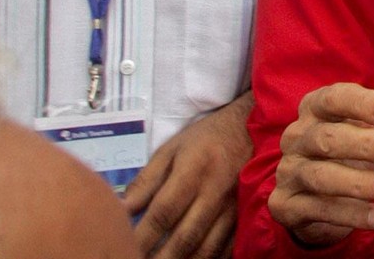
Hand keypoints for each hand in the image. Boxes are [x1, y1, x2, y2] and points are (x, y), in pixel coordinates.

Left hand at [124, 93, 252, 257]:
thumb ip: (147, 180)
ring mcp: (234, 206)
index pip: (163, 212)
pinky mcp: (246, 216)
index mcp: (194, 170)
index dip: (142, 237)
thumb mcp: (172, 149)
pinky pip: (227, 249)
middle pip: (185, 237)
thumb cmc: (206, 138)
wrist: (251, 127)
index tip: (124, 248)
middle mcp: (215, 191)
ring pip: (207, 250)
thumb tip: (122, 210)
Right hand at [268, 78, 373, 246]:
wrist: (324, 193)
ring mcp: (289, 171)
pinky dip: (351, 214)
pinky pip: (317, 210)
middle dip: (367, 145)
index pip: (335, 97)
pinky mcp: (287, 205)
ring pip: (321, 176)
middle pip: (328, 137)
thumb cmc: (361, 143)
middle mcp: (297, 135)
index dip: (364, 104)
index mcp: (316, 105)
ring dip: (361, 183)